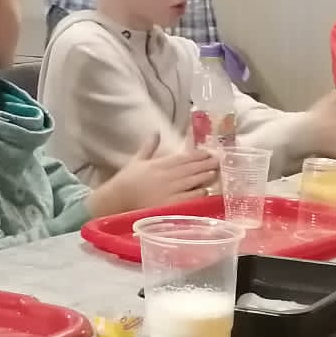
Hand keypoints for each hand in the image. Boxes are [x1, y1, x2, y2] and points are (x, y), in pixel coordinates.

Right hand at [92, 133, 219, 216]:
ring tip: (216, 172)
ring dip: (205, 176)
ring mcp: (169, 190)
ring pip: (192, 181)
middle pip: (191, 168)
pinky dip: (198, 193)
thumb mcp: (137, 161)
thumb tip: (156, 132)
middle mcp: (166, 176)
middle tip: (219, 160)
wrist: (117, 200)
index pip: (183, 157)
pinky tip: (206, 190)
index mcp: (159, 164)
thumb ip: (149, 147)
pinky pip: (188, 197)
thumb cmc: (126, 182)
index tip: (208, 152)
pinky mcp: (170, 205)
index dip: (198, 154)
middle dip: (206, 164)